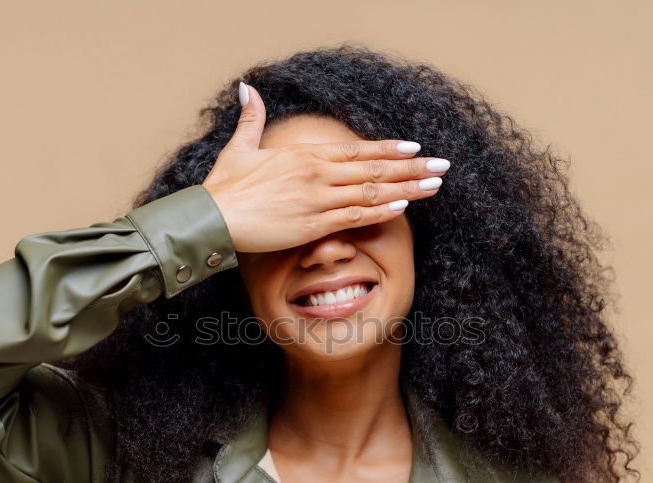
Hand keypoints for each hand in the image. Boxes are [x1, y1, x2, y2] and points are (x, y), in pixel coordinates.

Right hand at [202, 82, 447, 253]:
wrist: (210, 217)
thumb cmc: (224, 187)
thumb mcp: (239, 147)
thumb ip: (252, 118)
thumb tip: (248, 88)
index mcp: (304, 155)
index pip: (356, 150)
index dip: (388, 149)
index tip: (414, 148)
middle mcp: (316, 173)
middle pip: (374, 169)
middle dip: (412, 167)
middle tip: (442, 166)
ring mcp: (317, 198)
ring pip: (372, 191)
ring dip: (407, 188)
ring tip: (435, 185)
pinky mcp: (312, 224)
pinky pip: (355, 215)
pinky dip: (381, 210)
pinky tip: (404, 206)